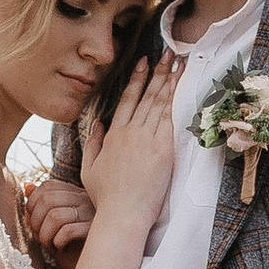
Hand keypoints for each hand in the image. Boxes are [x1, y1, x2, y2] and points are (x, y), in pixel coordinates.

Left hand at [18, 175, 94, 268]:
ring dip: (44, 235)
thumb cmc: (72, 251)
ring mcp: (93, 215)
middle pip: (47, 198)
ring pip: (54, 215)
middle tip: (40, 238)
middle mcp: (87, 200)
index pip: (48, 186)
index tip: (34, 223)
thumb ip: (40, 206)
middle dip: (35, 221)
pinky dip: (57, 242)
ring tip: (50, 245)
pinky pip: (67, 231)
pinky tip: (61, 249)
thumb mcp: (52, 227)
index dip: (33, 203)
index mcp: (77, 195)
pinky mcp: (95, 233)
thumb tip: (27, 187)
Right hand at [77, 54, 178, 235]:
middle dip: (157, 72)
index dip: (136, 79)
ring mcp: (148, 140)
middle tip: (166, 54)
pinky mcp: (163, 150)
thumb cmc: (106, 198)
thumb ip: (94, 143)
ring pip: (159, 103)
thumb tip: (98, 123)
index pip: (127, 100)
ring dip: (169, 81)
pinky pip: (170, 119)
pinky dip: (174, 100)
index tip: (142, 63)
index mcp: (113, 136)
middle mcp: (131, 133)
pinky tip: (179, 86)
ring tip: (177, 63)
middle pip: (146, 96)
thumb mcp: (90, 169)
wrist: (123, 215)